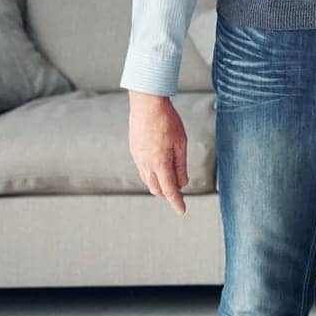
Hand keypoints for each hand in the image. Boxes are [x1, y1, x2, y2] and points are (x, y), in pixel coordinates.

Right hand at [128, 91, 188, 214]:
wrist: (147, 104)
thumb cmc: (168, 121)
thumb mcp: (181, 143)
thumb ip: (180, 165)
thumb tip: (182, 183)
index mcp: (160, 163)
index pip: (170, 190)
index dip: (176, 202)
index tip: (182, 211)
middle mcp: (146, 164)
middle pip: (157, 189)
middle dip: (168, 193)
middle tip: (179, 189)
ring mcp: (137, 158)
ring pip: (148, 180)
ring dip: (159, 184)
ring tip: (171, 177)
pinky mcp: (134, 151)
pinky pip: (142, 170)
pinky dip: (152, 174)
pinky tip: (159, 166)